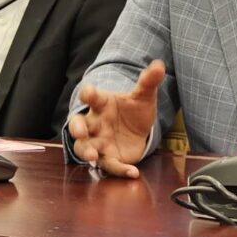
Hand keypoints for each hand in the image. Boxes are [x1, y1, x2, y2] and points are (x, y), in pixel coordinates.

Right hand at [68, 60, 165, 178]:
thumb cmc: (133, 109)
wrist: (138, 129)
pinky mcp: (109, 157)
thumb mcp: (144, 95)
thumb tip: (159, 65)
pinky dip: (120, 169)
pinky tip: (132, 171)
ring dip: (86, 151)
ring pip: (85, 147)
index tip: (88, 93)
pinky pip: (110, 165)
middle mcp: (95, 123)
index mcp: (101, 103)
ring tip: (93, 156)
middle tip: (81, 131)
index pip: (91, 97)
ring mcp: (99, 141)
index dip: (88, 94)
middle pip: (78, 125)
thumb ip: (148, 81)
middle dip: (77, 128)